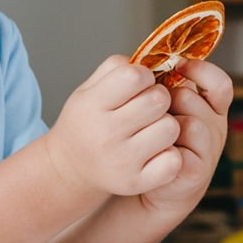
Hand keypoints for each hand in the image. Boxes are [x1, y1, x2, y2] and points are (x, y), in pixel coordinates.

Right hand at [42, 55, 184, 198]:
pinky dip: (170, 155)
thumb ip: (118, 67)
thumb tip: (153, 61)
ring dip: (166, 125)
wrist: (69, 168)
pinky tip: (155, 152)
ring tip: (150, 130)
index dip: (144, 76)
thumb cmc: (87, 121)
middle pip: (159, 100)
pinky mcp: (135, 182)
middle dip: (159, 98)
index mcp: (91, 105)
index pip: (135, 76)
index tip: (138, 85)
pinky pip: (173, 160)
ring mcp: (121, 161)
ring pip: (171, 128)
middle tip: (147, 108)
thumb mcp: (89, 88)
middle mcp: (104, 134)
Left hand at [138, 59, 232, 212]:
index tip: (179, 66)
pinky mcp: (197, 174)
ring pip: (191, 124)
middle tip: (150, 109)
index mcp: (211, 108)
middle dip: (168, 99)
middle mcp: (216, 128)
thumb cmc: (154, 141)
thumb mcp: (164, 109)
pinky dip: (162, 150)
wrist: (150, 188)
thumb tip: (150, 58)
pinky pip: (180, 153)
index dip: (202, 71)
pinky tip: (150, 152)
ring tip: (148, 132)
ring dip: (165, 125)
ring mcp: (209, 151)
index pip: (219, 84)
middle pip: (195, 99)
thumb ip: (166, 86)